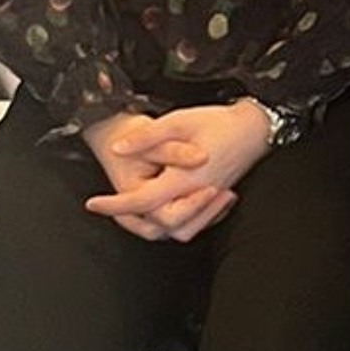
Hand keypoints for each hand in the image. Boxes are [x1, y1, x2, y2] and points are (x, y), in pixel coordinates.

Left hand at [81, 101, 265, 241]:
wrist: (256, 127)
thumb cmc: (219, 122)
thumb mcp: (178, 120)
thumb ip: (146, 137)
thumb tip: (118, 149)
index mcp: (184, 177)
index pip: (143, 201)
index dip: (115, 205)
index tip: (93, 203)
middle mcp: (198, 194)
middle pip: (162, 225)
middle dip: (135, 220)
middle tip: (112, 206)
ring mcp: (209, 199)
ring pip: (181, 230)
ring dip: (155, 224)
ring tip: (134, 208)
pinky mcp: (216, 198)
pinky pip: (195, 222)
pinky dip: (177, 221)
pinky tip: (166, 205)